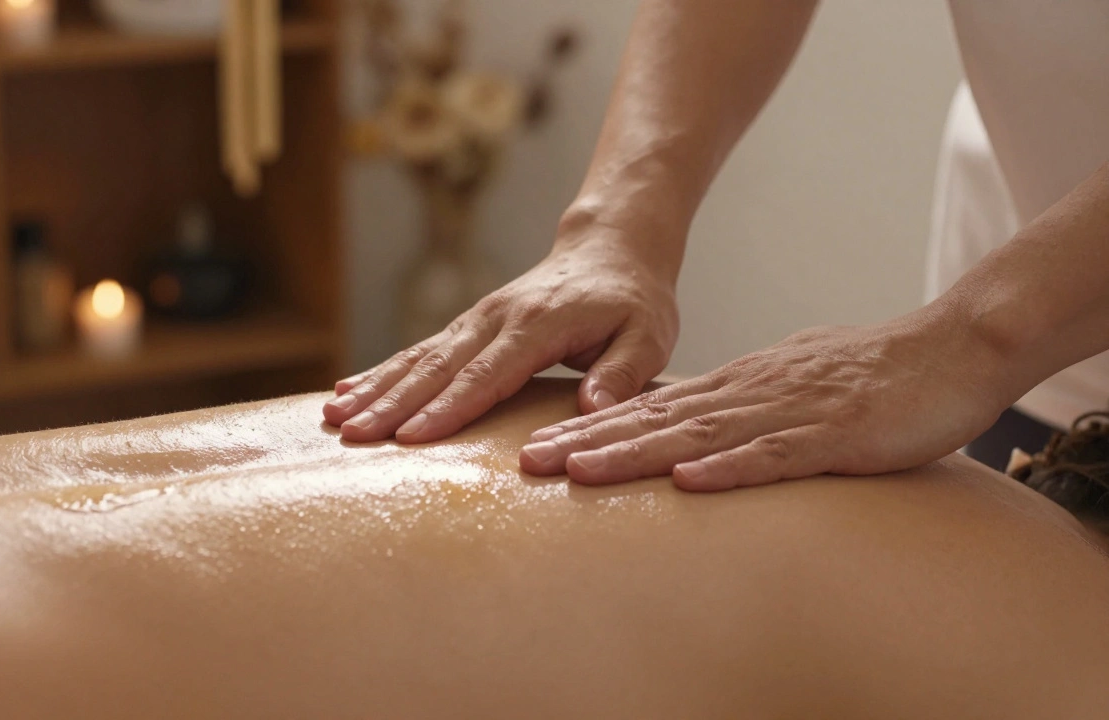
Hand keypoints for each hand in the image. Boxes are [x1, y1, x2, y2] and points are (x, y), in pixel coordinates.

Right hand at [323, 239, 678, 443]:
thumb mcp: (648, 336)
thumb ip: (622, 373)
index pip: (487, 374)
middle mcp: (497, 318)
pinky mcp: (468, 325)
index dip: (449, 408)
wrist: (611, 249)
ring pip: (418, 357)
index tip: (412, 438)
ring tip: (332, 417)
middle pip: (438, 367)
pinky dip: (381, 372)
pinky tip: (346, 392)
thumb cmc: (634, 302)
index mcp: (538, 325)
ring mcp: (477, 319)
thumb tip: (591, 410)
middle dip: (392, 404)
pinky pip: (418, 351)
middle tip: (353, 436)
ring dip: (374, 388)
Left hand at [519, 312, 1015, 489]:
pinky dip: (731, 468)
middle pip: (655, 419)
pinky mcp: (836, 434)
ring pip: (698, 433)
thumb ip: (741, 409)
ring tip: (579, 469)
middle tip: (526, 461)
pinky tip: (689, 481)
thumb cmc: (870, 374)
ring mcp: (790, 412)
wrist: (950, 347)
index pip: (649, 408)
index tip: (536, 446)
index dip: (591, 427)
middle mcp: (750, 392)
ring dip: (636, 453)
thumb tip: (693, 435)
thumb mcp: (790, 389)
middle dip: (588, 441)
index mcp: (738, 384)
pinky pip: (777, 454)